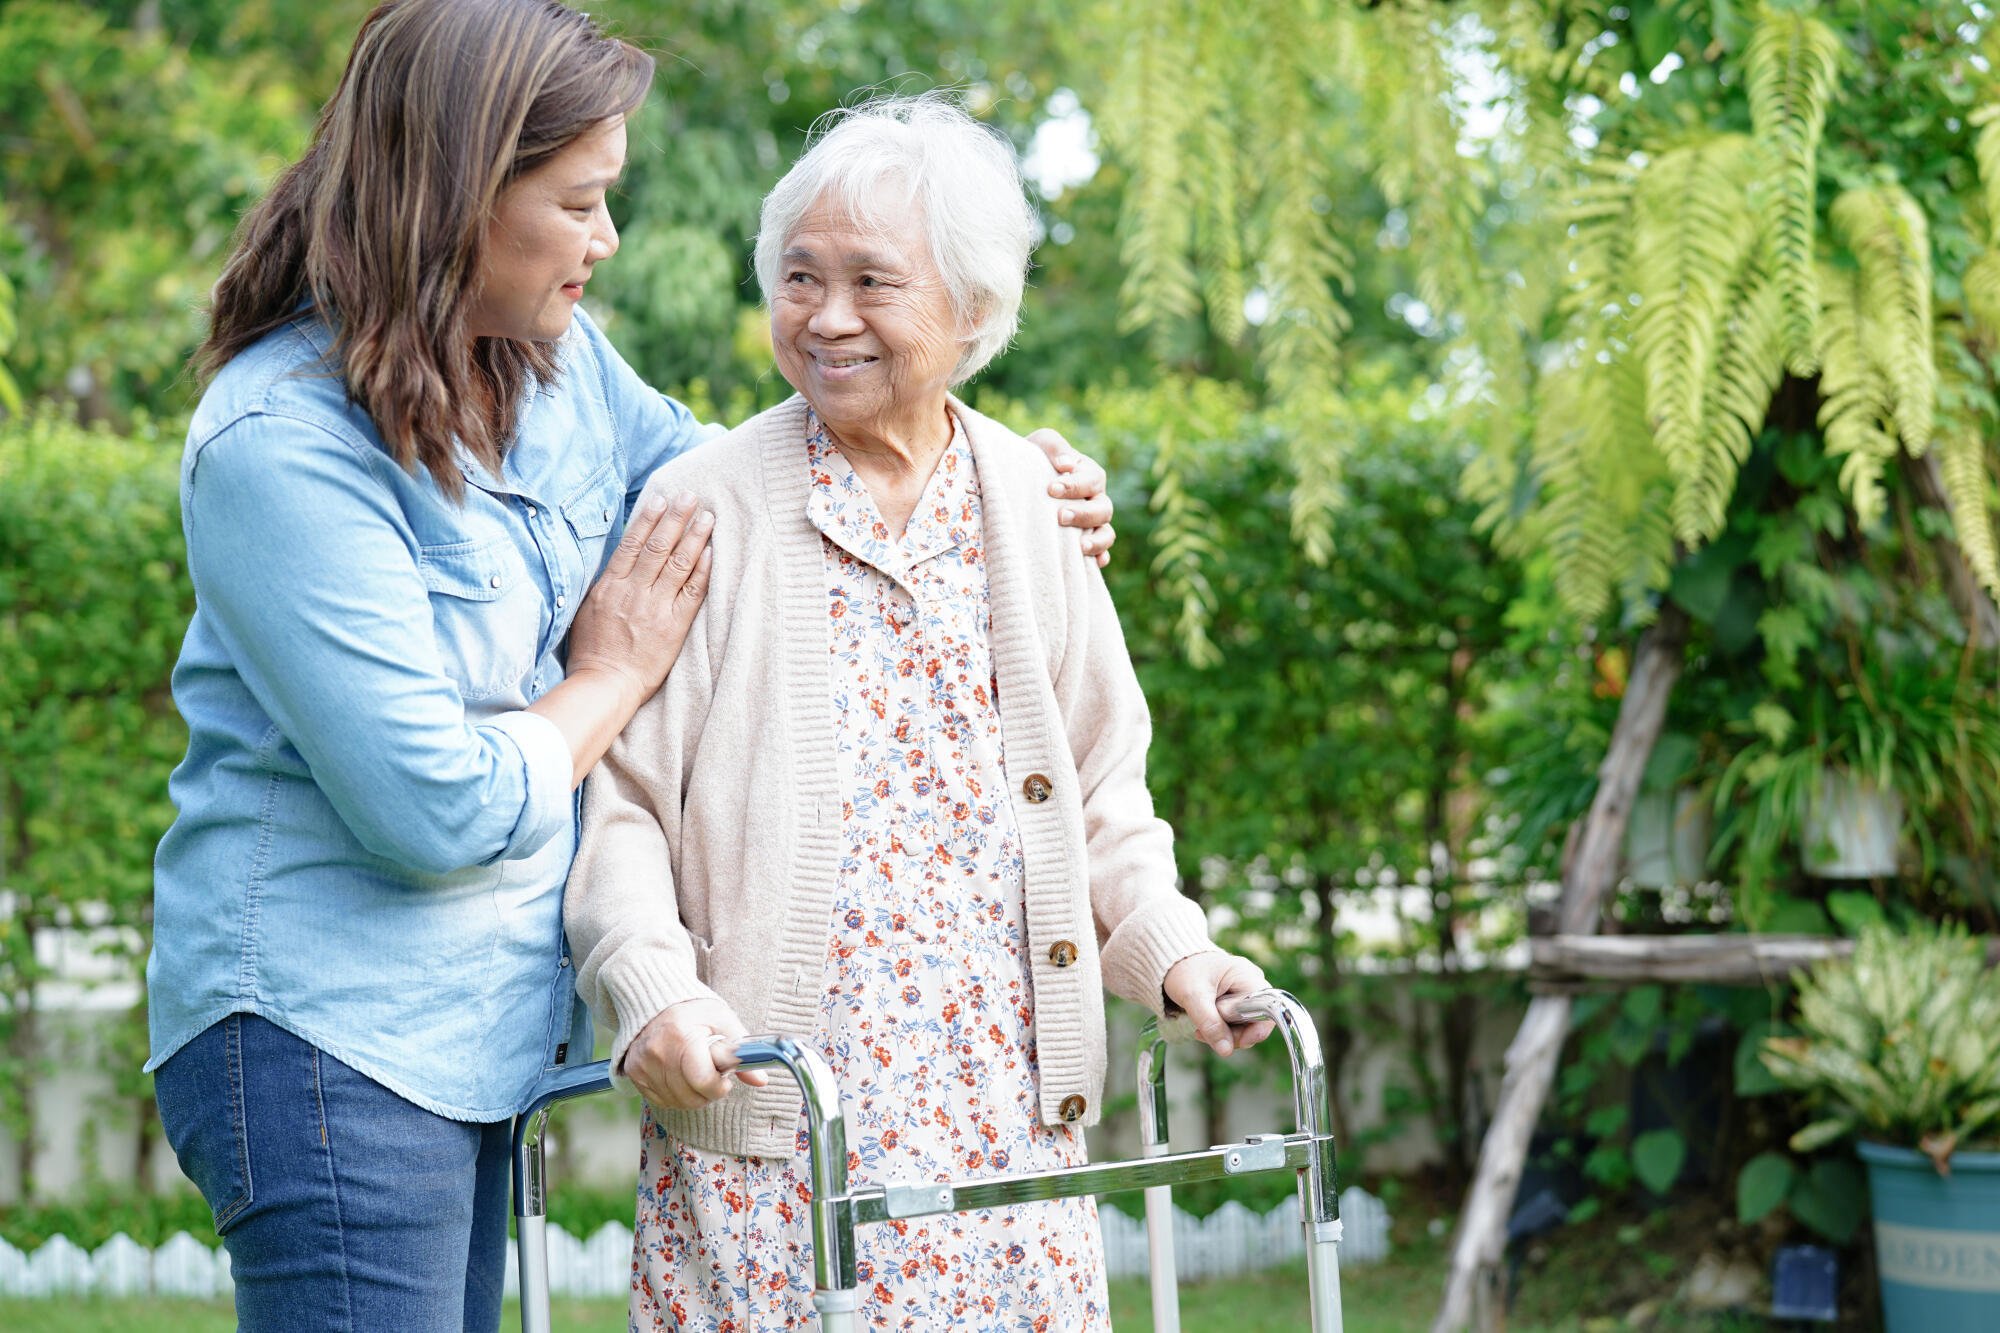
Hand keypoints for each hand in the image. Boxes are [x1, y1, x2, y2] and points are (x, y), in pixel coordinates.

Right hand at [566, 489, 713, 710]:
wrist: (605, 685)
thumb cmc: (592, 652)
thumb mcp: (588, 610)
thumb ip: (605, 585)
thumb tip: (619, 561)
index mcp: (609, 586)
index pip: (632, 544)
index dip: (648, 519)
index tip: (660, 499)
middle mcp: (633, 592)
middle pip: (658, 546)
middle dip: (675, 518)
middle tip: (690, 496)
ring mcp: (655, 608)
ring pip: (678, 563)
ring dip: (694, 536)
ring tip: (707, 516)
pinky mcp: (674, 626)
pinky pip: (692, 591)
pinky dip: (702, 569)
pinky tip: (711, 551)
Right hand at [622, 996, 769, 1111]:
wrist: (655, 1001)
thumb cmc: (694, 1011)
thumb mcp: (723, 1022)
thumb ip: (742, 1051)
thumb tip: (762, 1080)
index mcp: (682, 1037)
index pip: (703, 1081)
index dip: (720, 1086)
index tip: (725, 1077)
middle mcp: (658, 1053)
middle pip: (691, 1097)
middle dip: (708, 1092)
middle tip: (712, 1073)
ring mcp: (642, 1066)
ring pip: (676, 1103)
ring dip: (692, 1095)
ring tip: (696, 1072)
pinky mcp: (634, 1074)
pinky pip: (661, 1101)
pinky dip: (675, 1095)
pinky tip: (680, 1077)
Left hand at [1027, 428, 1115, 566]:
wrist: (1018, 481)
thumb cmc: (1032, 459)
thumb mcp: (1041, 444)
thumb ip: (1055, 447)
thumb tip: (1067, 464)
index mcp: (1088, 474)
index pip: (1093, 479)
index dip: (1076, 486)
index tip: (1051, 489)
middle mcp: (1094, 499)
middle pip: (1103, 508)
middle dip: (1084, 514)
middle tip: (1060, 517)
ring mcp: (1092, 523)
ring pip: (1106, 533)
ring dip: (1097, 540)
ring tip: (1080, 546)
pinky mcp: (1084, 542)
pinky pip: (1100, 554)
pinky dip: (1100, 558)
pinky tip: (1093, 564)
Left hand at [1163, 952, 1275, 1057]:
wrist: (1172, 963)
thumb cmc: (1183, 970)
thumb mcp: (1193, 996)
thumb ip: (1210, 1023)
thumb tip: (1226, 1050)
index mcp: (1247, 976)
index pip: (1267, 1010)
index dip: (1256, 1030)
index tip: (1238, 1041)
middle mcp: (1251, 984)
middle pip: (1256, 1021)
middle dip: (1232, 1034)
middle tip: (1205, 1034)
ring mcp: (1244, 993)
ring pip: (1244, 1025)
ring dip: (1222, 1033)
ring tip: (1199, 1029)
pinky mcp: (1235, 1002)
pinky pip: (1234, 1022)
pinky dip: (1219, 1028)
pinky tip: (1202, 1026)